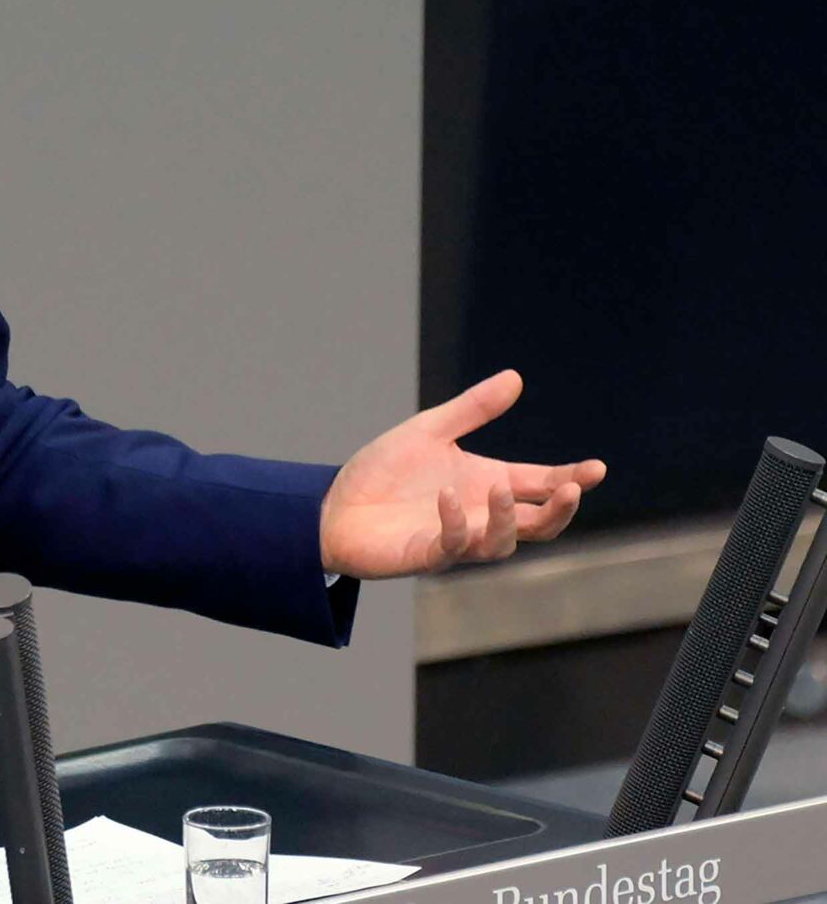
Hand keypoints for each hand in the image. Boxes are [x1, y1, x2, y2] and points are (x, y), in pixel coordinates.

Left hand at [319, 370, 607, 579]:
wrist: (334, 505)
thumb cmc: (383, 472)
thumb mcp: (429, 430)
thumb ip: (472, 409)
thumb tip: (515, 377)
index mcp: (488, 483)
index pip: (542, 485)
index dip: (571, 479)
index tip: (597, 468)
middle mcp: (481, 515)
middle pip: (539, 524)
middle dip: (560, 510)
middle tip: (572, 489)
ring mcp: (458, 538)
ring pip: (504, 543)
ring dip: (508, 518)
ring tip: (501, 489)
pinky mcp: (428, 554)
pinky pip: (453, 546)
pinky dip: (456, 523)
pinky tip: (447, 498)